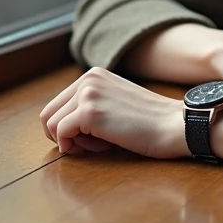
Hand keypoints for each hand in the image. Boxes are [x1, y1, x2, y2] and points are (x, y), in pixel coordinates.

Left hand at [39, 67, 188, 158]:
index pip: (56, 106)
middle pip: (48, 115)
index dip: (66, 129)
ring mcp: (88, 93)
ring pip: (52, 126)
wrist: (174, 125)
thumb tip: (57, 127)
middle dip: (65, 136)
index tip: (91, 137)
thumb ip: (89, 106)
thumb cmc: (148, 123)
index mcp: (93, 75)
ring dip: (73, 142)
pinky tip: (103, 145)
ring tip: (102, 142)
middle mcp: (88, 78)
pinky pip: (61, 135)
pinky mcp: (89, 111)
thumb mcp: (114, 103)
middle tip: (93, 143)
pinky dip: (75, 148)